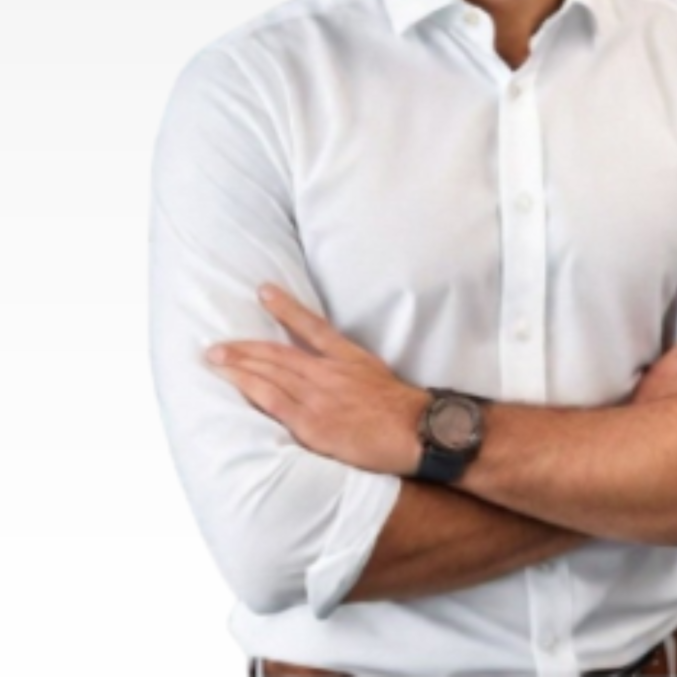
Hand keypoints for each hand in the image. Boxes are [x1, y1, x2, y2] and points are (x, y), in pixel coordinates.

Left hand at [205, 284, 427, 474]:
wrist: (416, 431)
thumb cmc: (402, 410)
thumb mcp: (379, 376)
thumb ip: (352, 371)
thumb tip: (335, 374)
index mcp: (347, 358)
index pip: (312, 326)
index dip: (285, 307)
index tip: (263, 290)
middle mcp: (328, 372)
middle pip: (278, 353)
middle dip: (244, 347)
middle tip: (215, 343)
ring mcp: (318, 396)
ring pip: (270, 374)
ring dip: (239, 365)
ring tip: (214, 359)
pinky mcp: (312, 422)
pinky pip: (274, 401)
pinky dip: (252, 388)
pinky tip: (235, 382)